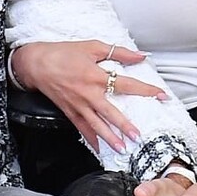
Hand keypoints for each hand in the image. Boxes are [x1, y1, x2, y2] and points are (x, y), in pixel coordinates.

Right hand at [11, 40, 164, 152]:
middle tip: (137, 136)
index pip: (126, 84)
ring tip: (122, 149)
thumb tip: (140, 56)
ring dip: (109, 138)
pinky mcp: (69, 112)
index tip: (161, 95)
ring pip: (96, 125)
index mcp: (96, 75)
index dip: (145, 90)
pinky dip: (91, 139)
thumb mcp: (92, 46)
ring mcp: (78, 105)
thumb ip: (119, 52)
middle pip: (110, 112)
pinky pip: (82, 128)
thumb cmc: (63, 53)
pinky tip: (99, 148)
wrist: (35, 63)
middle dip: (124, 125)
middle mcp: (88, 93)